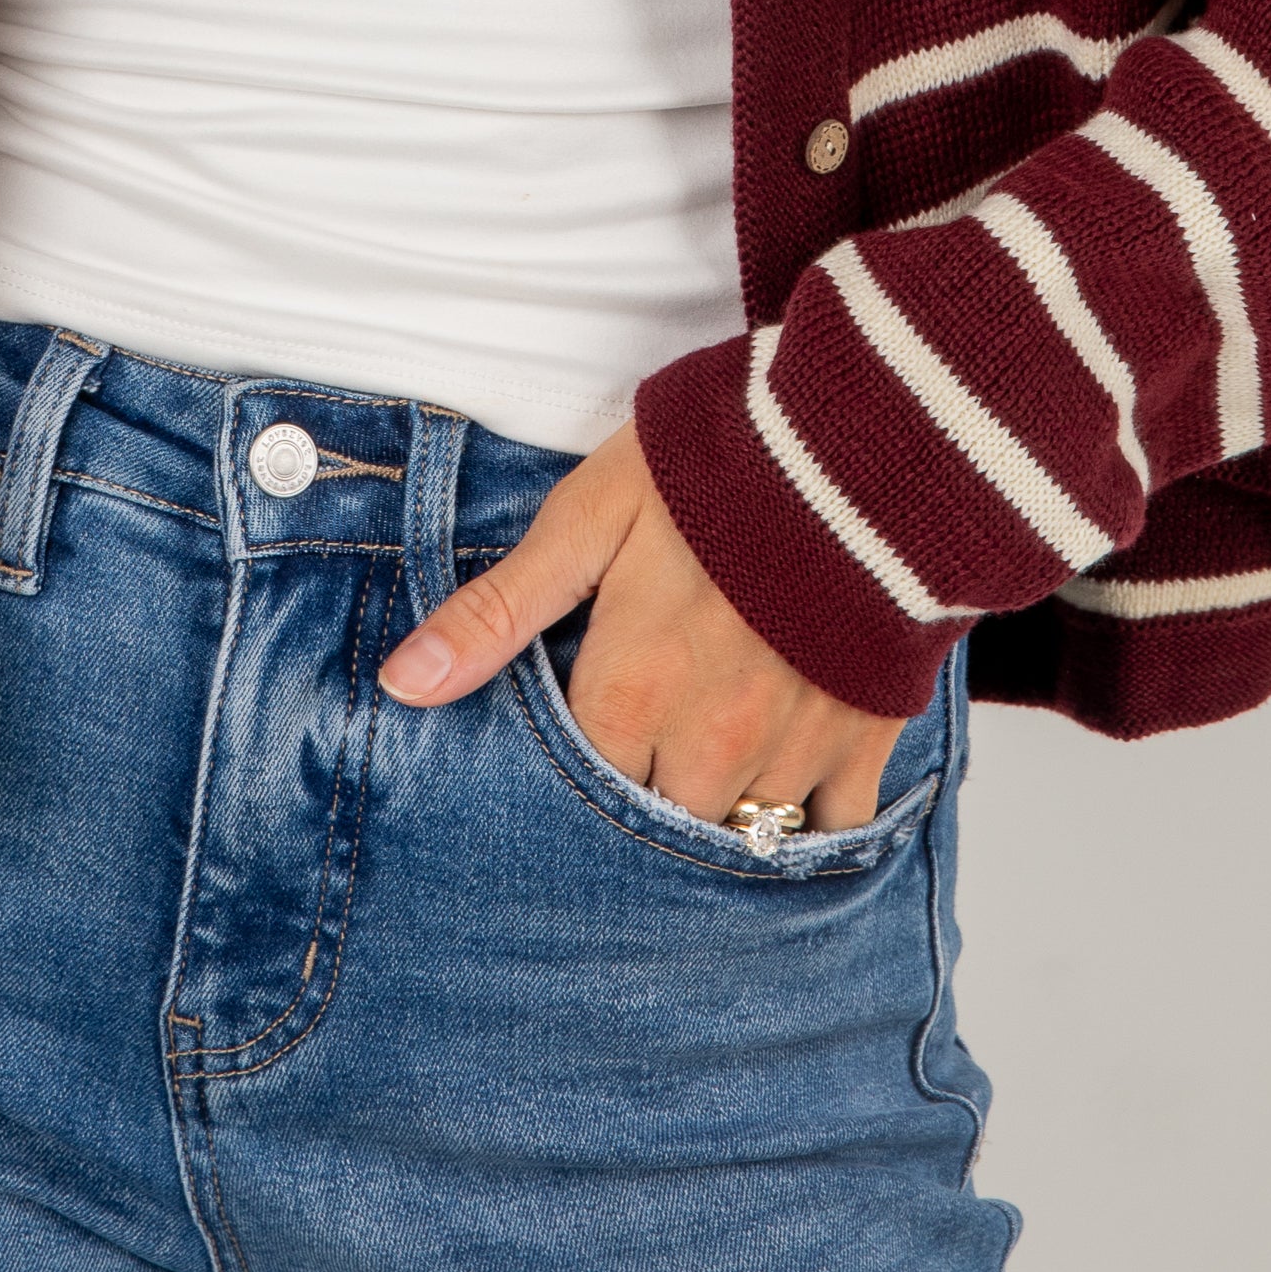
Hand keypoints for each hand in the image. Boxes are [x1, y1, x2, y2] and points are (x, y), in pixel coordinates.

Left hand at [379, 421, 905, 826]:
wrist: (864, 439)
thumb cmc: (716, 465)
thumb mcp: (588, 519)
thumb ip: (500, 611)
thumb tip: (405, 684)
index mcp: (630, 694)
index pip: (578, 789)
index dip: (577, 765)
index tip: (590, 726)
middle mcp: (709, 743)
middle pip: (660, 820)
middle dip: (651, 790)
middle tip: (656, 735)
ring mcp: (792, 749)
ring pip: (742, 832)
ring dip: (725, 803)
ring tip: (720, 745)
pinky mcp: (865, 738)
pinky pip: (834, 826)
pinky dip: (813, 813)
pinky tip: (796, 768)